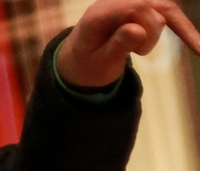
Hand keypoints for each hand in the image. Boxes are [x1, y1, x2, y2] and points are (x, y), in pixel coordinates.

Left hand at [57, 2, 199, 88]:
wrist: (78, 64)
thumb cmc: (87, 68)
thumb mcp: (99, 65)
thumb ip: (117, 46)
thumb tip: (138, 29)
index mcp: (99, 14)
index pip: (136, 6)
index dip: (150, 25)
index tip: (142, 51)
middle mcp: (114, 2)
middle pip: (151, 5)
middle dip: (154, 31)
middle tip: (140, 54)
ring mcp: (127, 4)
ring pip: (161, 8)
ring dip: (160, 32)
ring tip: (141, 51)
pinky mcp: (139, 10)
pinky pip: (165, 13)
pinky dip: (181, 27)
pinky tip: (197, 46)